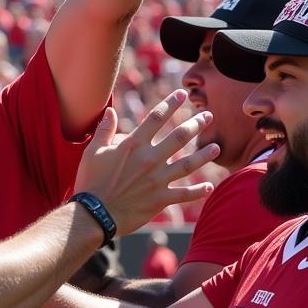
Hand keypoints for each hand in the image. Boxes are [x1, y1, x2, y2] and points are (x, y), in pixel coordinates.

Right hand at [74, 90, 216, 235]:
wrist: (94, 214)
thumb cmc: (91, 182)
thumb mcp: (93, 152)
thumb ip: (104, 130)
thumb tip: (110, 110)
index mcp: (134, 144)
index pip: (156, 117)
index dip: (171, 103)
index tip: (182, 94)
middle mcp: (150, 159)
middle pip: (179, 136)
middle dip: (196, 124)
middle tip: (208, 115)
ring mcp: (158, 180)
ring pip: (188, 164)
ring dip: (204, 155)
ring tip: (215, 147)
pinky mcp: (160, 199)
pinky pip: (184, 194)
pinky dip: (198, 191)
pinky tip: (209, 186)